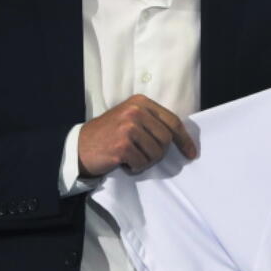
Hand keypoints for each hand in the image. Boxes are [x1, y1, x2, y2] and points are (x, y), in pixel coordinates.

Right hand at [78, 95, 195, 176]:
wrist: (78, 147)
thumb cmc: (108, 134)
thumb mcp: (130, 118)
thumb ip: (152, 121)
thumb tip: (180, 137)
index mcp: (141, 102)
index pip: (172, 121)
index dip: (184, 139)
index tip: (191, 153)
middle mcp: (135, 111)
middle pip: (166, 139)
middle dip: (159, 153)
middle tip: (143, 156)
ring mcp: (128, 128)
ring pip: (156, 153)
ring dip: (146, 161)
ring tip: (131, 157)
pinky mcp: (122, 145)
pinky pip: (142, 163)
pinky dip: (135, 168)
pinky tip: (123, 163)